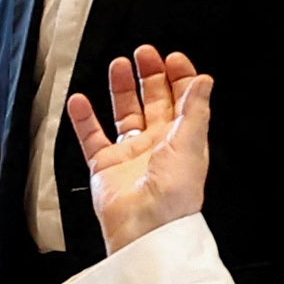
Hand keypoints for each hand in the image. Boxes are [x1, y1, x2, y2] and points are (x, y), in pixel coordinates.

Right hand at [64, 46, 212, 251]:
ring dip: (121, 89)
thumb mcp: (191, 144)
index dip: (179, 78)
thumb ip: (195, 109)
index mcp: (182, 140)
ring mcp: (130, 155)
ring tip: (118, 65)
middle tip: (144, 54)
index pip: (183, 101)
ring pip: (124, 114)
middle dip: (150, 76)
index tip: (172, 58)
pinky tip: (79, 100)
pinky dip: (84, 119)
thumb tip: (204, 81)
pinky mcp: (105, 166)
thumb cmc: (173, 195)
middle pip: (153, 102)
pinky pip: (91, 137)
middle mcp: (157, 146)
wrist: (146, 228)